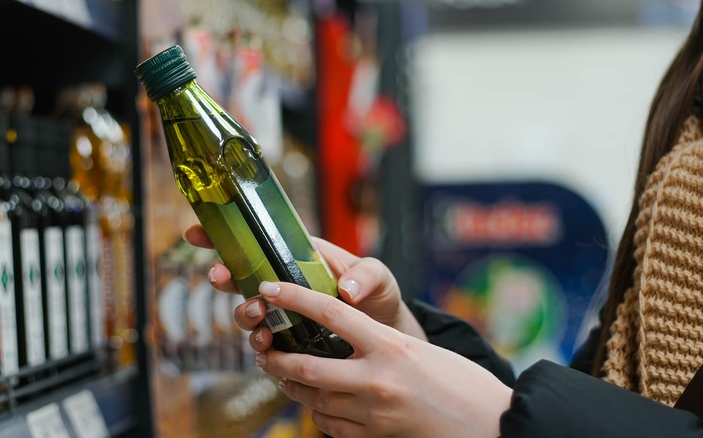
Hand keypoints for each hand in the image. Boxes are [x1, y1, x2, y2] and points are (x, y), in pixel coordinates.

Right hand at [183, 225, 426, 349]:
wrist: (385, 336)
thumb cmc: (379, 297)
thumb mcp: (379, 277)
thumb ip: (366, 276)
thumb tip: (346, 289)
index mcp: (299, 257)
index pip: (256, 241)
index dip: (224, 236)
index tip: (197, 233)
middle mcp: (285, 284)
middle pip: (240, 276)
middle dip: (223, 276)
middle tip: (221, 278)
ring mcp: (283, 315)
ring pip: (247, 312)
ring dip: (244, 313)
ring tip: (258, 316)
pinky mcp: (288, 343)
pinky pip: (264, 345)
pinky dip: (260, 347)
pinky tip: (268, 349)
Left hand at [254, 280, 511, 437]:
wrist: (491, 426)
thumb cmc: (461, 382)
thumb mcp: (420, 350)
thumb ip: (380, 342)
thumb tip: (343, 335)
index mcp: (390, 346)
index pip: (329, 313)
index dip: (293, 297)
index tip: (271, 289)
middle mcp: (377, 380)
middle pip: (305, 367)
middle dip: (275, 359)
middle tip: (263, 349)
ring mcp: (373, 414)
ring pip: (312, 400)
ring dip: (290, 387)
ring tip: (281, 375)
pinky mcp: (374, 437)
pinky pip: (330, 426)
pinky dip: (317, 412)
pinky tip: (317, 403)